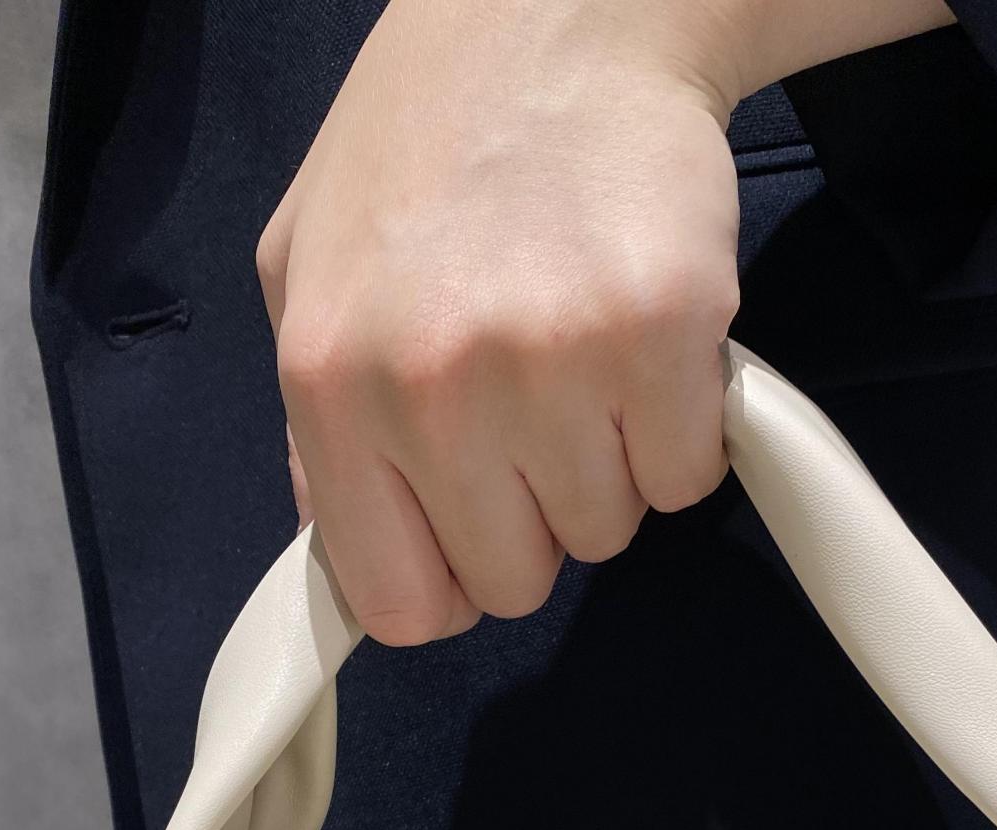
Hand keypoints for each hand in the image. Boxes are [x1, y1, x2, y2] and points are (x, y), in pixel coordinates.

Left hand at [257, 0, 744, 644]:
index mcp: (330, 382)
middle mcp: (432, 389)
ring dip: (611, 466)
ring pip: (607, 532)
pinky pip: (688, 479)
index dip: (448, 581)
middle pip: (516, 581)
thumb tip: (346, 545)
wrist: (561, 7)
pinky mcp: (661, 335)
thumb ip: (313, 425)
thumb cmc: (429, 142)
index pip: (398, 603)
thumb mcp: (308, 269)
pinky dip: (682, 429)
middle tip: (538, 406)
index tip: (475, 529)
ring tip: (586, 352)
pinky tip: (647, 339)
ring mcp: (551, 364)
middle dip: (535, 515)